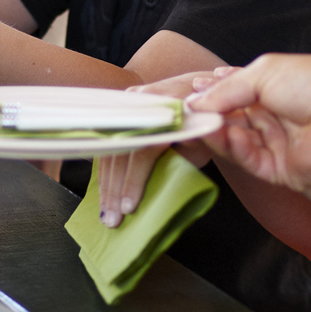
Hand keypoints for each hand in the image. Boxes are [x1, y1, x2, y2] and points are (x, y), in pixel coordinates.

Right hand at [93, 72, 226, 225]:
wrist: (202, 92)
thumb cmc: (207, 123)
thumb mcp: (203, 144)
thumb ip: (183, 157)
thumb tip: (159, 185)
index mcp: (168, 112)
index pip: (143, 151)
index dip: (134, 181)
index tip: (129, 207)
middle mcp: (144, 102)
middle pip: (120, 151)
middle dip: (113, 189)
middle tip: (112, 220)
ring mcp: (130, 102)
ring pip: (109, 147)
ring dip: (105, 183)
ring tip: (106, 212)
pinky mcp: (122, 108)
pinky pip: (108, 142)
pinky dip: (105, 168)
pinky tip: (103, 190)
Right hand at [188, 54, 310, 191]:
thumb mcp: (264, 72)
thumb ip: (227, 89)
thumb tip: (195, 102)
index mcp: (277, 86)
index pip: (236, 91)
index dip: (211, 93)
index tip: (186, 95)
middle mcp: (277, 115)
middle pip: (232, 118)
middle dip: (208, 115)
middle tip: (182, 115)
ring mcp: (279, 143)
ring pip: (236, 140)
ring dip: (217, 131)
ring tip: (198, 124)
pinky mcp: (280, 170)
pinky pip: (249, 159)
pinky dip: (232, 147)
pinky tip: (223, 135)